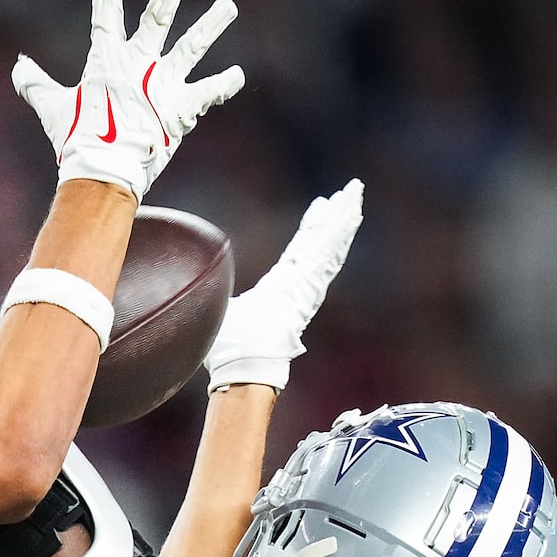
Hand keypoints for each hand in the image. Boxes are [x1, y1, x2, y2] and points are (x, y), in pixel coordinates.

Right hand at [12, 0, 242, 203]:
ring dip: (211, 25)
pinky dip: (222, 85)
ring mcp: (163, 86)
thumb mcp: (53, 109)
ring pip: (191, 47)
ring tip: (228, 6)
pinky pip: (206, 94)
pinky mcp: (180, 110)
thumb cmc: (76, 141)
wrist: (103, 172)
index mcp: (107, 62)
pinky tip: (238, 75)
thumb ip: (36, 85)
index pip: (106, 15)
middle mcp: (140, 66)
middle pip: (157, 18)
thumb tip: (19, 68)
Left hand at [205, 181, 363, 391]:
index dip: (310, 230)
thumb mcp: (223, 311)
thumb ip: (219, 296)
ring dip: (342, 219)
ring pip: (328, 245)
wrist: (242, 365)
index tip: (320, 208)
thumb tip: (200, 289)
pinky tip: (352, 215)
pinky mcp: (309, 289)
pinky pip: (327, 257)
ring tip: (356, 193)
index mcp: (279, 288)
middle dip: (333, 217)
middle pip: (318, 242)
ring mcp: (306, 287)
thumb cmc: (230, 350)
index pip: (299, 252)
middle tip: (348, 192)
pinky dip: (340, 236)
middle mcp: (297, 285)